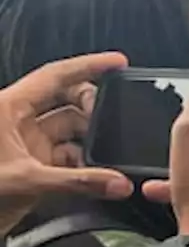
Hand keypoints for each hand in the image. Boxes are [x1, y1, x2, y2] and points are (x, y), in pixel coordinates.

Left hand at [0, 52, 133, 232]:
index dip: (87, 66)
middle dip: (94, 109)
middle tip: (116, 120)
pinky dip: (86, 166)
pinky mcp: (33, 167)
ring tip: (112, 154)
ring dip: (92, 143)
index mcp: (8, 108)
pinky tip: (101, 175)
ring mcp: (26, 145)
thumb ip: (78, 182)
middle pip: (66, 102)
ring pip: (70, 132)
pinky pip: (68, 159)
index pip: (54, 76)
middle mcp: (18, 121)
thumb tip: (120, 183)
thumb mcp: (26, 181)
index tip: (117, 63)